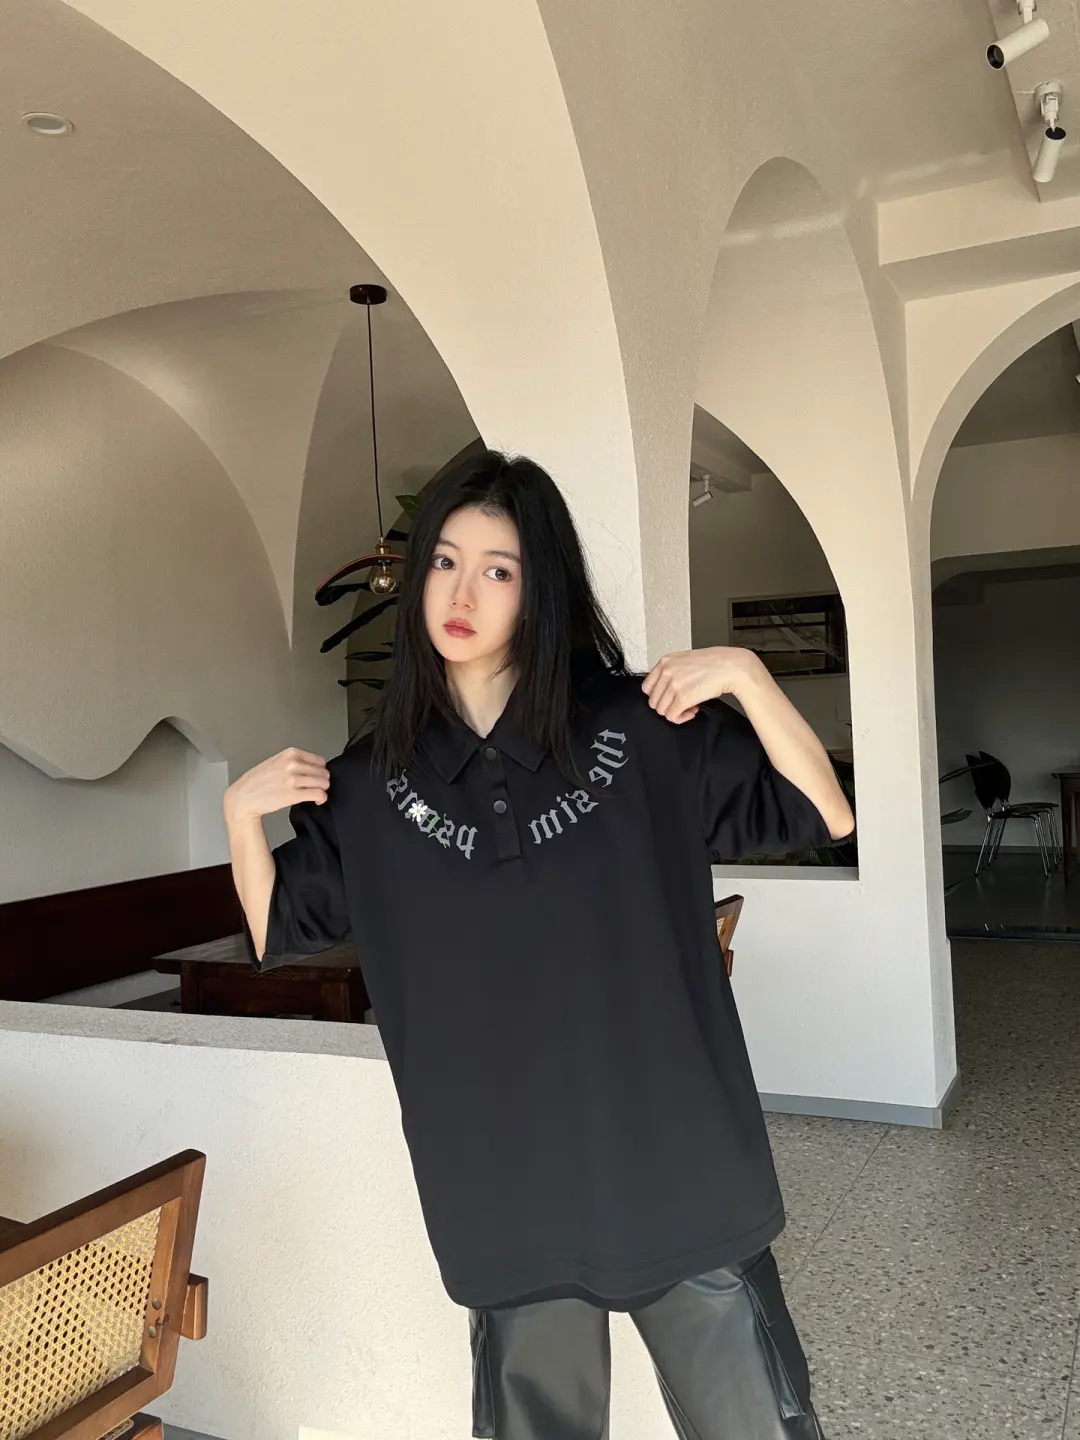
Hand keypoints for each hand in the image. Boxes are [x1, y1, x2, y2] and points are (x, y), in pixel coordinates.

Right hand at [223, 748, 329, 824]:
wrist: (243, 798)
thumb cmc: (256, 782)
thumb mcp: (275, 762)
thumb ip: (293, 761)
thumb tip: (312, 767)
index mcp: (290, 754)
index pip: (319, 760)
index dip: (320, 770)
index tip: (316, 777)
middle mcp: (293, 764)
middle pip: (323, 772)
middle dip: (322, 781)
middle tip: (315, 787)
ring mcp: (293, 779)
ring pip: (324, 783)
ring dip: (322, 790)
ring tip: (314, 794)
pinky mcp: (294, 795)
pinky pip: (319, 794)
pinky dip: (321, 798)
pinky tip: (316, 801)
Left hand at [642, 646, 764, 723]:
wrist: (731, 667)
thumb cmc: (714, 663)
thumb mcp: (686, 659)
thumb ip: (672, 671)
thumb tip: (665, 688)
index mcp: (665, 662)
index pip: (647, 687)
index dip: (659, 696)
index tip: (669, 698)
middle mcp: (666, 672)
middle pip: (653, 701)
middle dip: (667, 705)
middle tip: (681, 703)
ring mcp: (673, 686)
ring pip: (661, 710)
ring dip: (675, 712)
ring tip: (689, 707)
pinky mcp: (683, 698)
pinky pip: (672, 716)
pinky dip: (681, 718)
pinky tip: (693, 711)